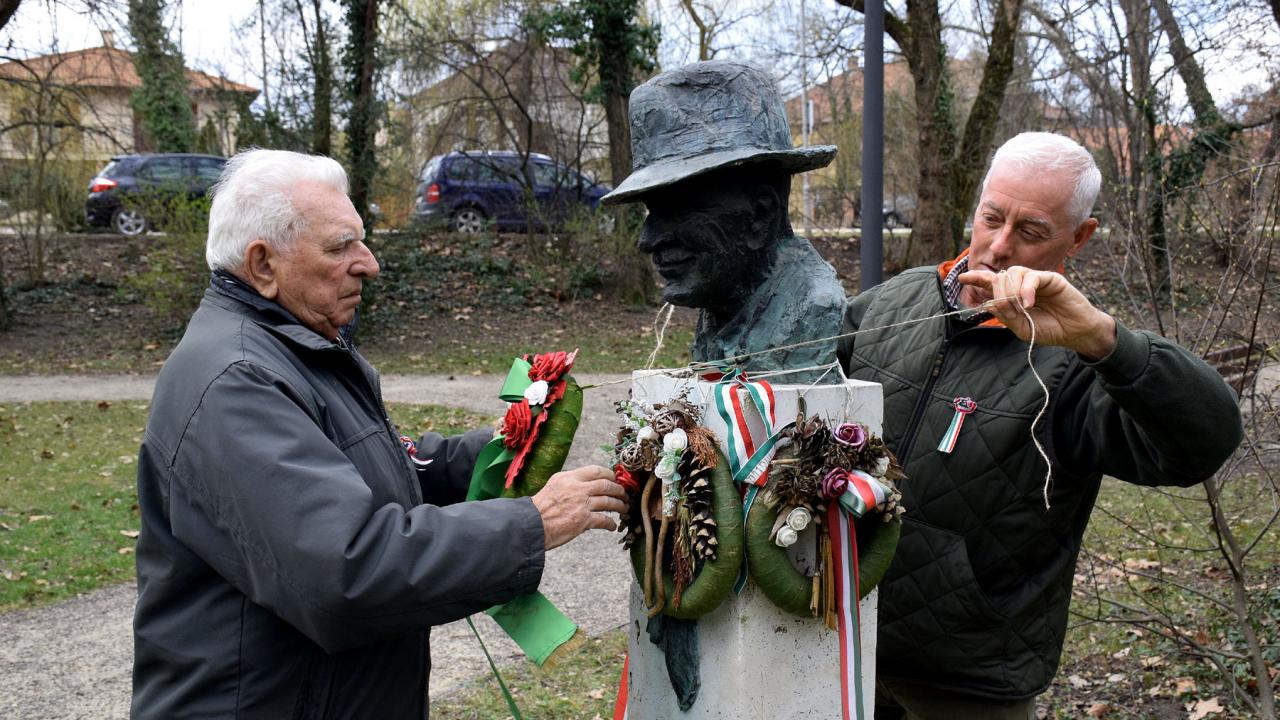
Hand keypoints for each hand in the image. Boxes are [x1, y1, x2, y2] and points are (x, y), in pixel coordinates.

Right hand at [531, 465, 628, 550]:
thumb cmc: (539, 509)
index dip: (609, 474)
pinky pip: (604, 520)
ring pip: (609, 501)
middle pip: (606, 485)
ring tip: (623, 509)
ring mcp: (581, 504)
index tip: (614, 479)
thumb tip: (584, 484)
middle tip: (624, 494)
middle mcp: (577, 488)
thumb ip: (569, 484)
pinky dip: (610, 524)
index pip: (595, 470)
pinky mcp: (583, 520)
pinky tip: (612, 526)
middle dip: (618, 490)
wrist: (530, 525)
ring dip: (619, 506)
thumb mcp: (553, 486)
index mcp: (569, 478)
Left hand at [958, 267, 1116, 359]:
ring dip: (1011, 290)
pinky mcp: (1050, 278)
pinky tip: (1028, 303)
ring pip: (1013, 273)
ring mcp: (1035, 279)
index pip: (991, 282)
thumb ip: (1006, 316)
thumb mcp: (1022, 328)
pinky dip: (1026, 290)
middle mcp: (1021, 284)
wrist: (1075, 332)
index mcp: (1012, 295)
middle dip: (999, 293)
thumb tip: (989, 304)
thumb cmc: (1049, 329)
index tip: (962, 277)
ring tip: (1021, 307)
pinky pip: (1031, 277)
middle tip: (1009, 308)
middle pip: (999, 277)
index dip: (977, 278)